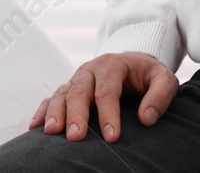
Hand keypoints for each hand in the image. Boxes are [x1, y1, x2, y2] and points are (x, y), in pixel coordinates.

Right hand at [30, 52, 178, 142]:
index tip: (111, 137)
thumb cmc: (147, 75)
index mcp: (113, 65)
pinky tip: (36, 126)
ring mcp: (77, 78)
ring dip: (56, 113)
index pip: (108, 90)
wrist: (133, 63)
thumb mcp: (163, 79)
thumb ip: (160, 95)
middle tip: (76, 137)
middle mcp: (91, 70)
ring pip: (62, 93)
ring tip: (52, 132)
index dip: (109, 114)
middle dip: (77, 114)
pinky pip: (53, 97)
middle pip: (80, 91)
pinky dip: (43, 110)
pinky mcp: (69, 88)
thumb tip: (147, 118)